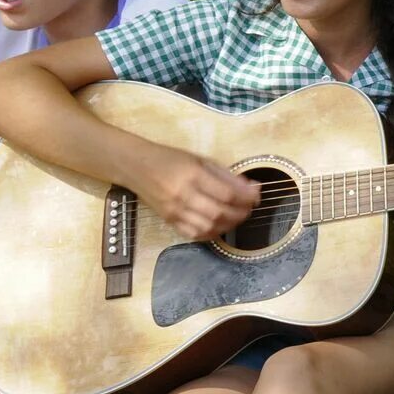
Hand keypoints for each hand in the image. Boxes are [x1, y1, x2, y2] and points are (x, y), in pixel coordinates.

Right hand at [139, 147, 259, 240]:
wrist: (135, 167)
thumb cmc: (170, 159)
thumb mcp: (200, 159)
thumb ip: (225, 175)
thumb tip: (252, 189)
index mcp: (192, 174)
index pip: (226, 193)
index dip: (246, 198)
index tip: (257, 196)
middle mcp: (183, 195)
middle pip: (219, 213)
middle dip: (241, 213)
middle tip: (250, 208)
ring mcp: (174, 211)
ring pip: (208, 227)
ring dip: (229, 225)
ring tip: (237, 217)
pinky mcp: (169, 221)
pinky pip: (194, 235)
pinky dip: (211, 233)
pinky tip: (220, 226)